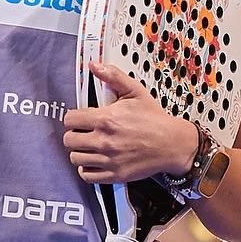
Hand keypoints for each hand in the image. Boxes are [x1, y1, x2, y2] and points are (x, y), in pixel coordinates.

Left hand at [62, 61, 199, 184]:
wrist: (171, 144)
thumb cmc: (154, 119)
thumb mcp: (135, 91)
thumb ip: (113, 77)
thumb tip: (94, 66)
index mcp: (106, 119)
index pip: (70, 120)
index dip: (73, 117)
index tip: (80, 118)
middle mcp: (104, 141)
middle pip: (69, 140)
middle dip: (74, 134)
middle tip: (84, 132)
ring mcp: (108, 160)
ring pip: (75, 158)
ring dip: (80, 151)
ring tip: (89, 146)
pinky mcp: (114, 175)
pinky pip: (86, 175)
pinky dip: (87, 168)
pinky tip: (94, 160)